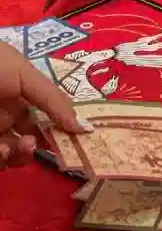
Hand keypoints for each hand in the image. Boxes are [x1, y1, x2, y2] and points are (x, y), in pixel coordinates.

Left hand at [0, 42, 88, 168]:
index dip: (59, 129)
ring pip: (11, 155)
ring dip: (22, 155)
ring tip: (21, 146)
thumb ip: (54, 100)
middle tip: (39, 145)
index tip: (75, 140)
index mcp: (15, 94)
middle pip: (28, 140)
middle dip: (38, 146)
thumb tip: (85, 127)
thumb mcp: (23, 72)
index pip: (43, 118)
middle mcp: (1, 114)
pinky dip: (3, 158)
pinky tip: (3, 149)